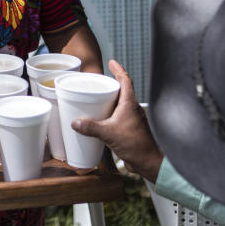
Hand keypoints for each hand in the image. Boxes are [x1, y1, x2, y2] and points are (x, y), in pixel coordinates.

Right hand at [71, 59, 163, 181]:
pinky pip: (116, 118)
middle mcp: (132, 110)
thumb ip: (92, 127)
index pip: (125, 81)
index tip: (112, 62)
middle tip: (97, 83)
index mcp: (130, 104)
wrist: (149, 163)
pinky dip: (107, 116)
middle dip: (110, 85)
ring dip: (108, 101)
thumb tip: (75, 122)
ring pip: (118, 105)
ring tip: (94, 100)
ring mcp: (131, 120)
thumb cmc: (137, 145)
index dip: (118, 70)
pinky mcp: (128, 130)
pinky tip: (98, 122)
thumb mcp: (110, 134)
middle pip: (121, 91)